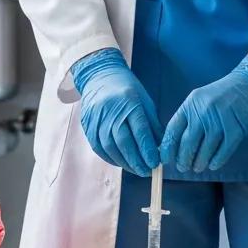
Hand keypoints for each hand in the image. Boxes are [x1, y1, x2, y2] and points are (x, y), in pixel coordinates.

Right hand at [71, 48, 161, 175]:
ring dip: (124, 162)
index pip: (139, 130)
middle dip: (136, 160)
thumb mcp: (145, 101)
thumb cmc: (127, 89)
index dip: (147, 149)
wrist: (99, 75)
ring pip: (110, 147)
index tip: (155, 163)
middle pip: (123, 141)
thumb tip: (160, 148)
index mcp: (129, 102)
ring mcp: (96, 118)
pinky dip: (111, 158)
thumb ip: (152, 125)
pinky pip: (99, 147)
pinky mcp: (88, 125)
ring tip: (136, 169)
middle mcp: (111, 110)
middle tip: (146, 171)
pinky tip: (121, 163)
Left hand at [161, 56, 247, 173]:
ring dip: (200, 163)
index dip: (168, 147)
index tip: (166, 159)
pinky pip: (223, 151)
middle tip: (184, 167)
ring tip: (198, 167)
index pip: (173, 129)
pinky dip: (217, 161)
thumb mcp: (202, 99)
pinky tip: (213, 165)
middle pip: (187, 143)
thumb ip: (191, 117)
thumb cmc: (226, 93)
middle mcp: (203, 112)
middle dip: (183, 159)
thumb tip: (178, 142)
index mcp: (191, 104)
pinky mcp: (236, 129)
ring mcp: (220, 121)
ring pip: (205, 150)